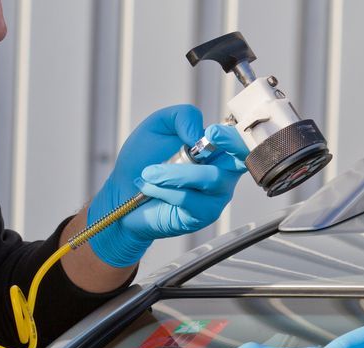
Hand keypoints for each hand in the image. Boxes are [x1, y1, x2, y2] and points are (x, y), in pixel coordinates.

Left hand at [88, 104, 247, 267]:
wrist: (123, 192)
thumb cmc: (142, 160)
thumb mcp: (159, 126)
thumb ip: (182, 116)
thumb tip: (200, 134)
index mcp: (217, 149)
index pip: (241, 141)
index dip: (233, 137)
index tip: (212, 133)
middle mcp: (222, 172)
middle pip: (240, 160)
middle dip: (229, 148)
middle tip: (205, 141)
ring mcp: (216, 196)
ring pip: (209, 178)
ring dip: (175, 173)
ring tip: (149, 172)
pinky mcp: (203, 215)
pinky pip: (189, 199)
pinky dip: (165, 190)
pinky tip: (149, 188)